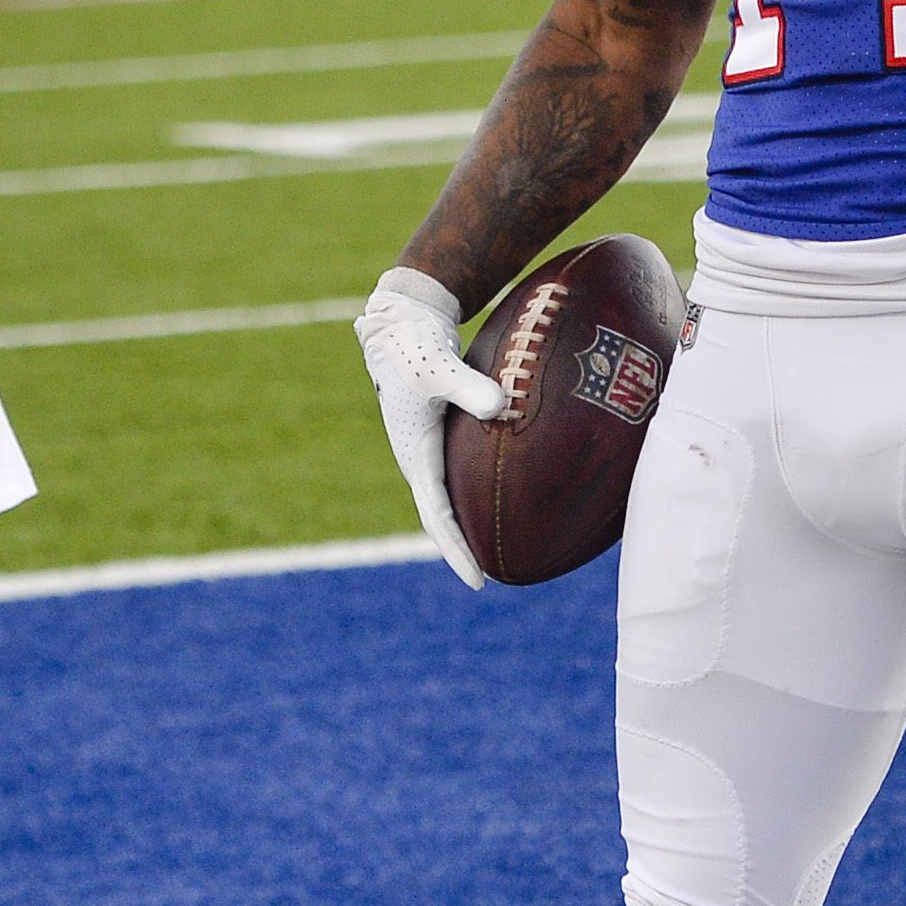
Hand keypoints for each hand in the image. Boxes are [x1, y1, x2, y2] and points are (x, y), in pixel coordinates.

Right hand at [355, 266, 502, 590]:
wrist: (401, 324)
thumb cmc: (415, 345)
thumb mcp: (438, 365)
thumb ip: (469, 387)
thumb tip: (501, 407)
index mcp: (415, 454)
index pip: (437, 517)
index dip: (457, 550)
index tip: (477, 580)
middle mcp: (420, 459)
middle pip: (441, 518)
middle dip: (461, 549)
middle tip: (488, 581)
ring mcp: (429, 449)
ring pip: (449, 499)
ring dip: (468, 525)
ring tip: (497, 552)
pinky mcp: (442, 436)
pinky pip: (460, 475)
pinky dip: (476, 494)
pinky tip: (504, 499)